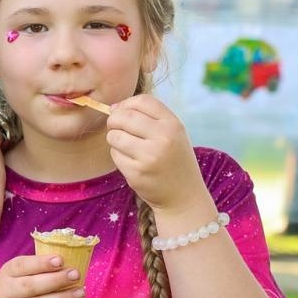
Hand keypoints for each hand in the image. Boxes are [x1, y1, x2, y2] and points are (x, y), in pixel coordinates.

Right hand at [0, 254, 83, 297]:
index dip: (41, 263)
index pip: (21, 266)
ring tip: (80, 293)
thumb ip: (36, 270)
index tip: (60, 260)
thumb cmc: (13, 293)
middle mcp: (4, 293)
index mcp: (6, 274)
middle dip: (56, 280)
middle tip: (75, 275)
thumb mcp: (16, 277)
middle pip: (30, 286)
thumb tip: (66, 263)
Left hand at [105, 95, 205, 213]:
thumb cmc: (174, 160)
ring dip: (114, 140)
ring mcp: (149, 156)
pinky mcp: (136, 172)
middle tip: (117, 129)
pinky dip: (118, 156)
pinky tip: (132, 162)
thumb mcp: (173, 134)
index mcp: (173, 124)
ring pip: (114, 136)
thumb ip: (148, 118)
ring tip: (127, 147)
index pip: (142, 100)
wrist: (183, 196)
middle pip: (123, 116)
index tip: (121, 112)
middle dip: (114, 121)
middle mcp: (163, 138)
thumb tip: (114, 107)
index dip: (126, 104)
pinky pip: (115, 155)